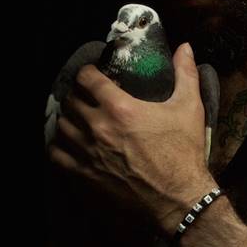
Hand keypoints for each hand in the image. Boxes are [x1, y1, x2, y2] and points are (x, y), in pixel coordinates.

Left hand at [48, 41, 216, 236]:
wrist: (179, 199)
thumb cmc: (184, 153)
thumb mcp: (189, 108)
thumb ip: (185, 74)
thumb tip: (185, 47)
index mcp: (120, 107)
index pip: (86, 78)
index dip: (87, 73)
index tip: (93, 75)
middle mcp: (98, 127)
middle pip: (70, 101)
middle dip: (76, 95)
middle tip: (86, 97)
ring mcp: (88, 153)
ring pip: (62, 126)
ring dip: (67, 119)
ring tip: (76, 119)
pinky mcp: (84, 175)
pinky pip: (57, 154)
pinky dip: (58, 146)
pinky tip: (67, 143)